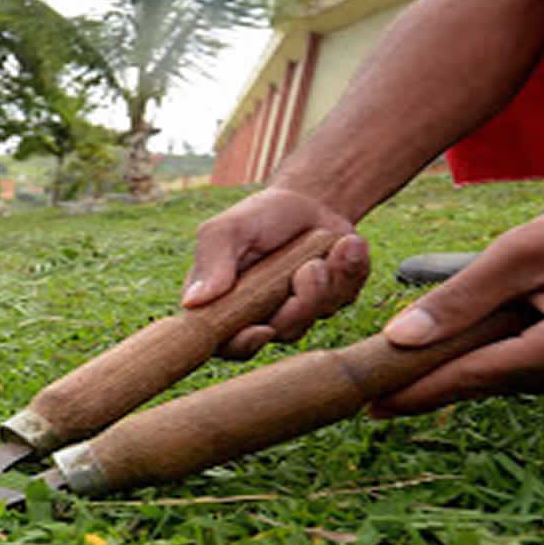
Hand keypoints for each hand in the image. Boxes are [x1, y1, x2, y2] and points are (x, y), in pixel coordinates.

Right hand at [182, 187, 370, 358]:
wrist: (305, 199)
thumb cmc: (258, 216)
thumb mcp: (227, 230)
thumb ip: (212, 262)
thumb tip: (192, 302)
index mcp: (228, 305)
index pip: (229, 344)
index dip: (244, 345)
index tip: (263, 329)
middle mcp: (264, 315)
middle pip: (284, 332)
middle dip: (301, 303)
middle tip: (308, 269)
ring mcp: (301, 310)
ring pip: (318, 315)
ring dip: (328, 280)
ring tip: (326, 250)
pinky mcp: (333, 299)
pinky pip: (347, 295)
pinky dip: (351, 267)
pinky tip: (345, 245)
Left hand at [373, 175, 543, 415]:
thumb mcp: (537, 246)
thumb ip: (467, 296)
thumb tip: (403, 340)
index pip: (480, 377)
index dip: (422, 390)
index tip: (371, 407)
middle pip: (510, 379)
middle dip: (456, 372)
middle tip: (393, 376)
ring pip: (542, 377)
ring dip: (503, 358)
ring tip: (464, 337)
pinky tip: (534, 325)